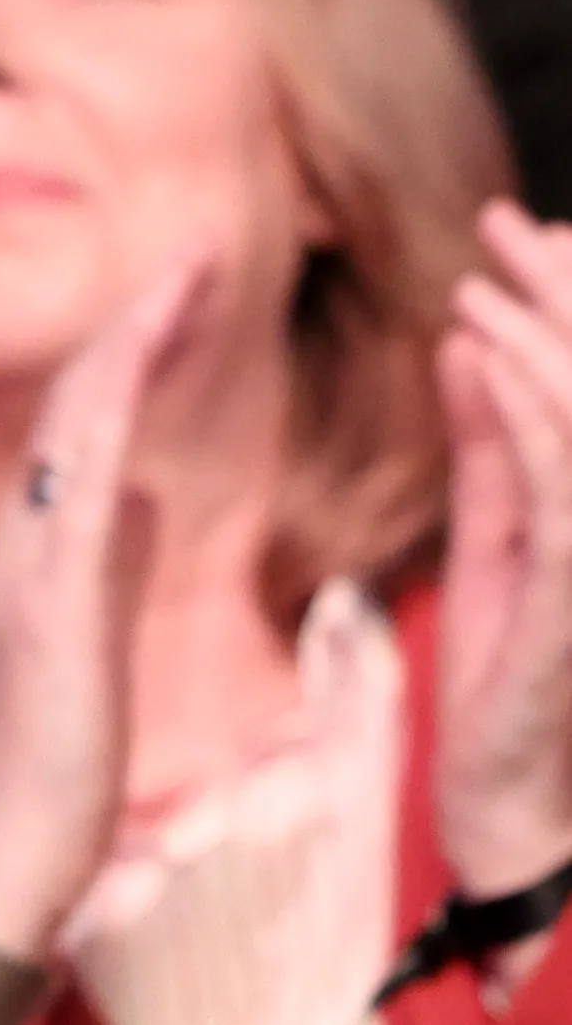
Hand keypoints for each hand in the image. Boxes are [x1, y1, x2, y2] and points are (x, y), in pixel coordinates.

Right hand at [0, 250, 209, 962]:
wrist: (8, 854)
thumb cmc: (52, 772)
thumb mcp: (94, 650)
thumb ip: (108, 571)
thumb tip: (140, 499)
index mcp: (32, 562)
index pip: (81, 434)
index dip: (127, 355)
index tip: (177, 293)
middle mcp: (19, 551)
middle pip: (76, 406)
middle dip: (135, 318)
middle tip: (193, 244)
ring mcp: (27, 571)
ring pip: (75, 424)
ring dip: (130, 338)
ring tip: (183, 270)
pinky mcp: (49, 601)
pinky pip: (79, 480)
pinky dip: (109, 405)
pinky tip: (141, 349)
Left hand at [435, 200, 571, 900]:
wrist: (509, 801)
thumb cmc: (505, 675)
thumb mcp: (492, 535)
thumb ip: (487, 443)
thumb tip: (463, 342)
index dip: (569, 303)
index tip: (523, 234)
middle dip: (564, 293)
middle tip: (509, 223)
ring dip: (539, 336)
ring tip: (486, 276)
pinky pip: (560, 479)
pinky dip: (525, 408)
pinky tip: (484, 356)